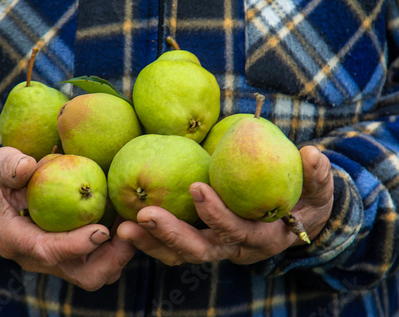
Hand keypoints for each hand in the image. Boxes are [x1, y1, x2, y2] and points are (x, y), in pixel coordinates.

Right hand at [0, 147, 135, 290]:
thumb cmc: (0, 179)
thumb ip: (9, 167)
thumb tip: (27, 167)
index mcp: (15, 240)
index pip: (47, 251)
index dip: (75, 245)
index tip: (101, 231)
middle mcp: (36, 259)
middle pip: (81, 275)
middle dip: (111, 258)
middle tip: (130, 228)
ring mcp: (56, 261)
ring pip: (96, 274)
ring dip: (120, 254)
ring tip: (132, 223)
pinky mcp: (71, 257)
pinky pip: (101, 263)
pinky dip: (118, 248)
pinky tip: (125, 220)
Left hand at [116, 145, 332, 265]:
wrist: (294, 218)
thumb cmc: (305, 200)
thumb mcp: (318, 190)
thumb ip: (316, 176)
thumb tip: (312, 155)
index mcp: (262, 238)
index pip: (237, 231)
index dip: (218, 214)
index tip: (197, 187)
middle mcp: (235, 249)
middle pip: (200, 250)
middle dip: (171, 235)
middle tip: (143, 214)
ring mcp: (215, 247)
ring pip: (180, 254)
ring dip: (151, 242)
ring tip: (124, 226)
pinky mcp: (201, 239)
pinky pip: (172, 246)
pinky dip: (150, 238)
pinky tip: (127, 222)